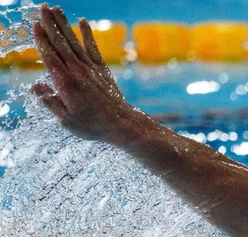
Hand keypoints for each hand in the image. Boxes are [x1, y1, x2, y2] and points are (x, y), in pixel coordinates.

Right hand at [31, 4, 139, 143]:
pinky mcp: (102, 70)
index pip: (50, 55)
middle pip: (60, 43)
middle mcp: (77, 71)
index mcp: (65, 82)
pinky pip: (93, 48)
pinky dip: (88, 34)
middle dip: (50, 24)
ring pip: (74, 42)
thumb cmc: (92, 124)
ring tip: (56, 8)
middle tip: (42, 7)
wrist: (121, 124)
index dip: (41, 39)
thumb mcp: (65, 119)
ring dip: (64, 24)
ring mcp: (91, 69)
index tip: (35, 24)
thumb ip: (49, 101)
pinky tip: (83, 22)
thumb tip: (35, 86)